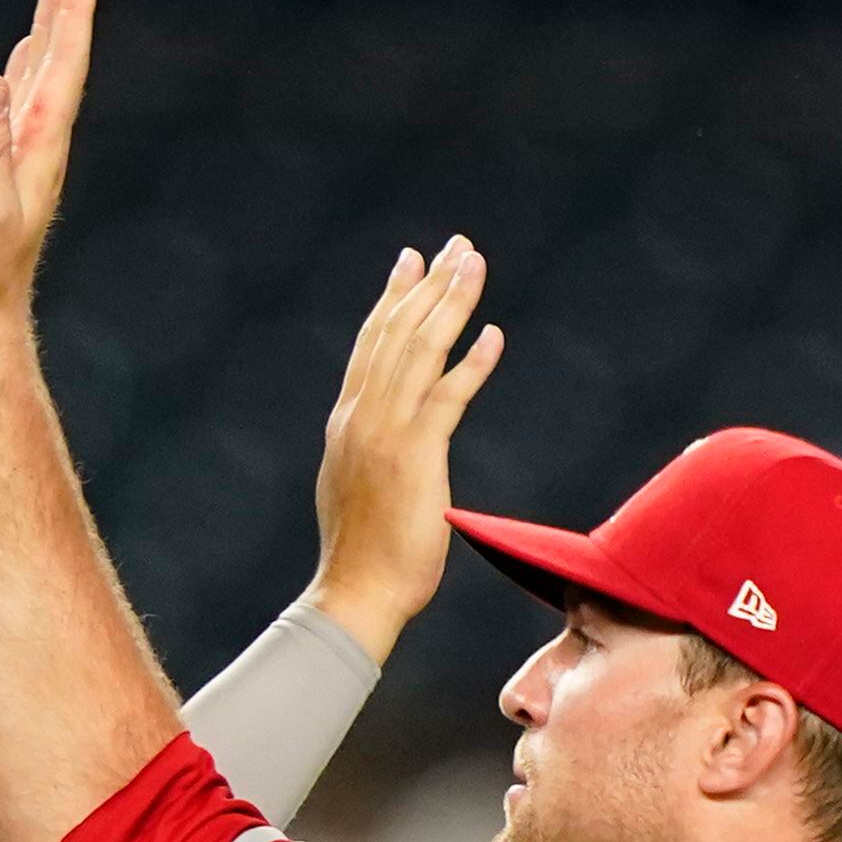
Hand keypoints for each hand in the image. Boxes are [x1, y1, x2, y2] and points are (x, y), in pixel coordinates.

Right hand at [0, 0, 99, 328]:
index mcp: (40, 147)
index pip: (63, 66)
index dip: (73, 14)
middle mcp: (39, 147)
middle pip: (60, 63)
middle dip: (69, 10)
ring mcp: (21, 159)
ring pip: (40, 80)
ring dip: (50, 34)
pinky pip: (17, 105)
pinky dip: (22, 71)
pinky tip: (17, 63)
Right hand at [304, 239, 504, 654]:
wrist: (355, 595)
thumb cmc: (363, 558)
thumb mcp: (358, 488)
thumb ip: (369, 454)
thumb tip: (381, 445)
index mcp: (348, 422)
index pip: (371, 346)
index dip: (394, 300)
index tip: (412, 263)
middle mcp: (362, 417)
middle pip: (397, 333)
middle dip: (429, 285)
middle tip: (457, 245)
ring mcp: (385, 433)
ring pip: (419, 351)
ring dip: (451, 304)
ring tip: (474, 265)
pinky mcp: (415, 455)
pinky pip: (447, 397)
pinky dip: (471, 363)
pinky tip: (493, 335)